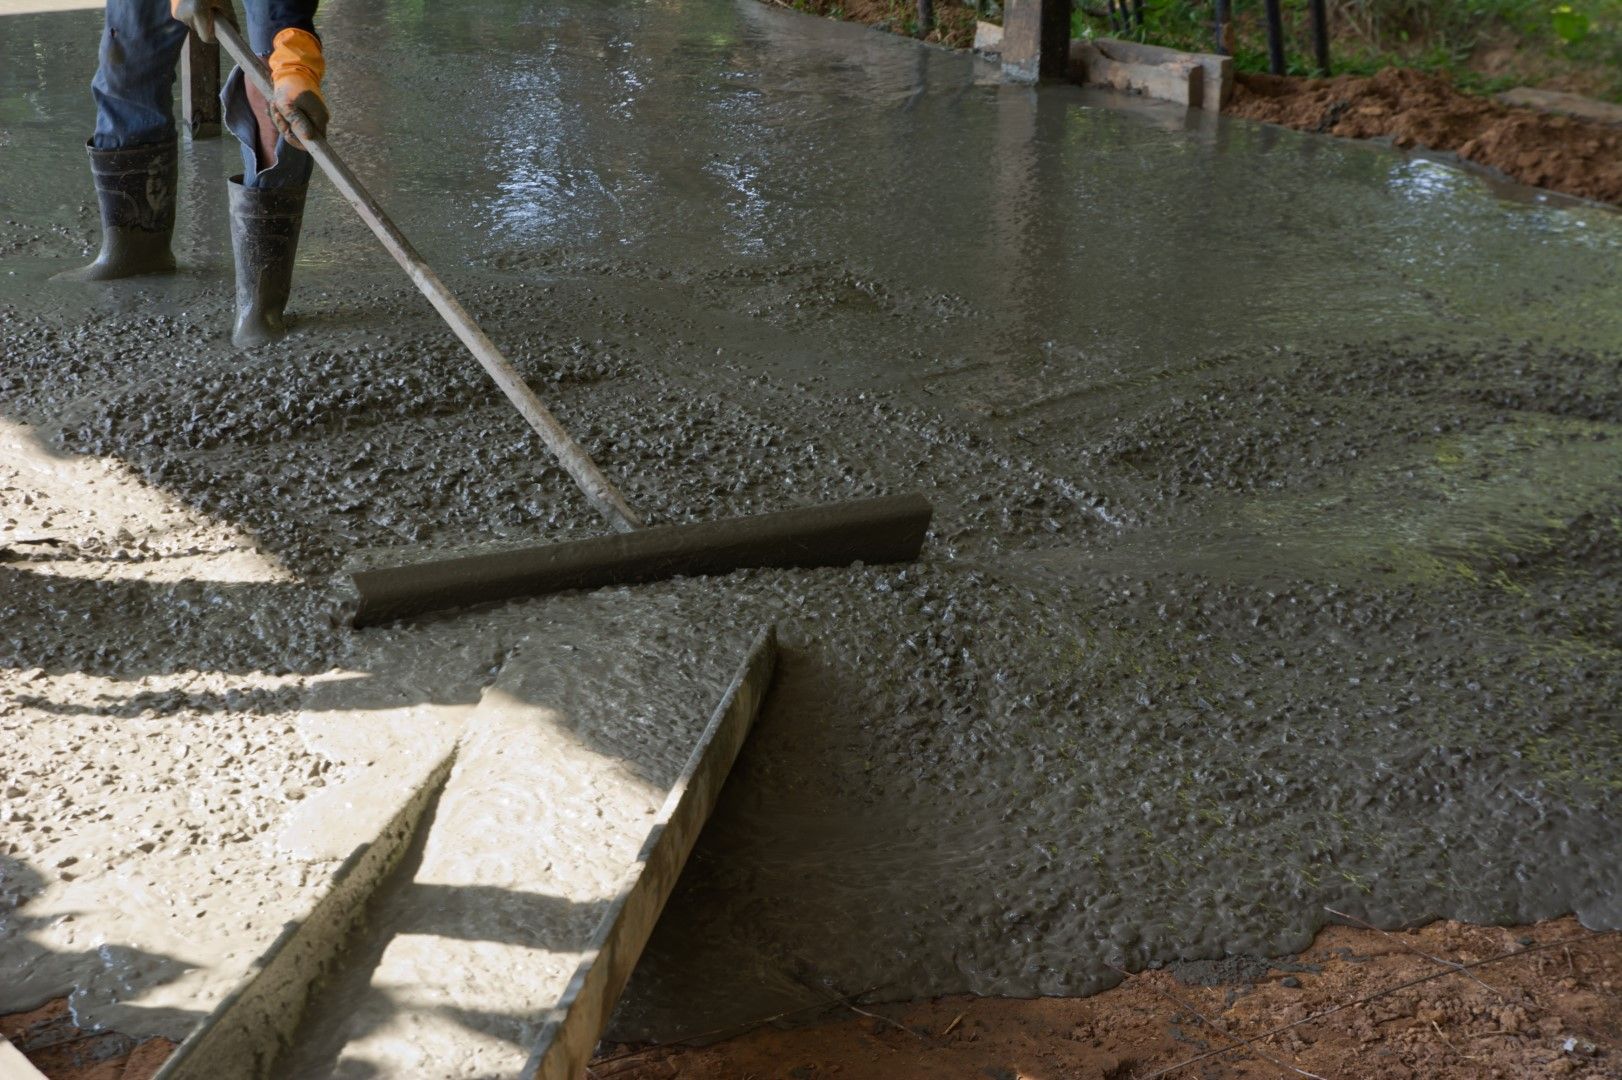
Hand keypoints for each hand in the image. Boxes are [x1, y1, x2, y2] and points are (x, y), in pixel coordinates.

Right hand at [170, 0, 234, 43]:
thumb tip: (236, 32)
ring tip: (204, 5)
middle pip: (200, 30)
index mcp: (197, 12)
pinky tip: (197, 2)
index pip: (206, 37)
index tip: (222, 32)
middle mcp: (184, 15)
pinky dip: (193, 13)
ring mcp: (176, 12)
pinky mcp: (173, 9)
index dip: (216, 37)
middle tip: (214, 13)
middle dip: (208, 25)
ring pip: (193, 24)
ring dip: (201, 19)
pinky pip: (187, 17)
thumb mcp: (223, 1)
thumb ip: (230, 18)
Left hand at [268, 28, 327, 147]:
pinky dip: (285, 115)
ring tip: (275, 105)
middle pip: (302, 136)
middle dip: (285, 126)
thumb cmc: (289, 87)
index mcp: (319, 119)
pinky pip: (296, 120)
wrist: (293, 69)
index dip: (296, 141)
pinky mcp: (308, 111)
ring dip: (282, 120)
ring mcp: (315, 115)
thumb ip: (297, 123)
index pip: (312, 143)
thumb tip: (309, 139)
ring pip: (297, 128)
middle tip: (276, 112)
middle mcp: (320, 119)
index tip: (285, 131)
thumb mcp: (288, 106)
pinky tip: (279, 106)